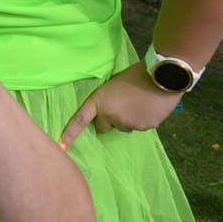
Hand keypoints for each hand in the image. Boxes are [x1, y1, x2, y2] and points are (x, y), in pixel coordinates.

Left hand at [58, 61, 181, 148]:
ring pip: (125, 126)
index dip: (70, 134)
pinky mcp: (144, 127)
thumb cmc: (135, 75)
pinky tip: (149, 107)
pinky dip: (143, 119)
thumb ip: (108, 99)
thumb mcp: (113, 84)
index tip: (61, 146)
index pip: (80, 120)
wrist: (161, 76)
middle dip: (109, 121)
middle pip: (104, 127)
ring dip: (128, 119)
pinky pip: (141, 126)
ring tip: (139, 103)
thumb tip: (109, 109)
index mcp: (100, 101)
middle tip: (121, 107)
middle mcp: (111, 115)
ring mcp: (128, 123)